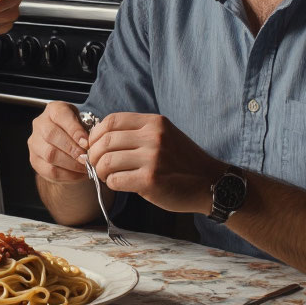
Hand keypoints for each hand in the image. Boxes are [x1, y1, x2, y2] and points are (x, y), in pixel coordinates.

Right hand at [28, 101, 90, 183]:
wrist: (66, 143)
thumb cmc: (76, 131)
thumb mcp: (83, 122)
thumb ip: (85, 130)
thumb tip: (89, 145)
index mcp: (53, 110)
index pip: (60, 115)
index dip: (74, 129)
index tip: (86, 142)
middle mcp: (40, 124)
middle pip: (51, 135)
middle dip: (72, 149)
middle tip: (87, 158)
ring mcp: (34, 143)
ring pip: (49, 154)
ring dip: (70, 164)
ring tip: (84, 167)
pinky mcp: (34, 160)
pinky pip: (49, 170)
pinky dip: (67, 174)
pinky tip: (78, 174)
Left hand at [84, 112, 219, 213]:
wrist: (211, 183)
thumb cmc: (184, 162)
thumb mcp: (164, 135)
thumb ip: (138, 133)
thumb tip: (102, 138)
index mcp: (154, 122)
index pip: (112, 120)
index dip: (96, 134)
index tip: (94, 145)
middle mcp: (153, 137)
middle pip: (106, 141)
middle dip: (94, 155)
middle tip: (95, 164)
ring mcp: (152, 158)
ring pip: (107, 161)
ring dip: (101, 171)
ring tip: (107, 176)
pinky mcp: (150, 180)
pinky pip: (116, 180)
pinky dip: (111, 183)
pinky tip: (119, 184)